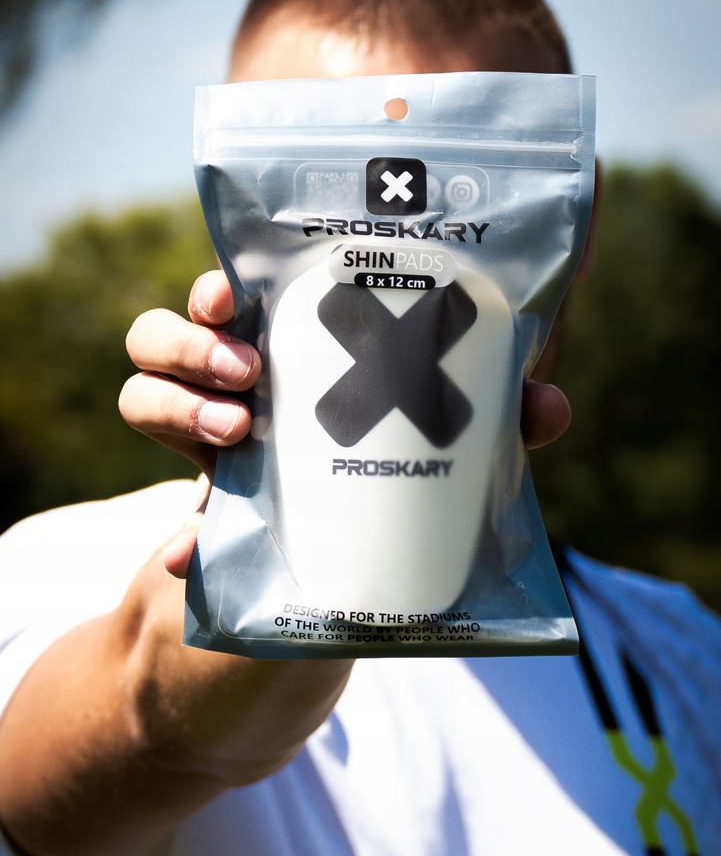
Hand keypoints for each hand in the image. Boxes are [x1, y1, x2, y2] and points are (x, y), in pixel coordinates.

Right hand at [120, 269, 571, 577]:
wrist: (364, 570)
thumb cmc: (407, 465)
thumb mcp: (451, 436)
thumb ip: (497, 418)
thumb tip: (549, 406)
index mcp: (285, 347)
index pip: (231, 292)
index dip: (218, 284)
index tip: (234, 293)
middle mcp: (234, 383)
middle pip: (161, 328)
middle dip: (191, 338)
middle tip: (249, 369)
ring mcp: (211, 442)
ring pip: (139, 391)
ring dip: (175, 407)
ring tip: (235, 435)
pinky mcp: (209, 513)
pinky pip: (168, 513)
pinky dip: (184, 536)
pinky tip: (197, 552)